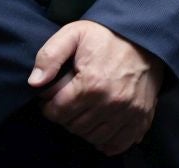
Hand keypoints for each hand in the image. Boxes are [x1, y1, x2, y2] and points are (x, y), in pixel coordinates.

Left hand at [27, 20, 163, 155]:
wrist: (144, 38)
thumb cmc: (106, 36)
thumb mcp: (73, 34)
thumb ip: (49, 56)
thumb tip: (34, 82)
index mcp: (91, 83)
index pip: (58, 112)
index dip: (48, 106)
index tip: (51, 98)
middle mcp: (110, 103)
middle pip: (74, 127)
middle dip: (65, 116)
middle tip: (67, 102)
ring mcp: (128, 113)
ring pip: (93, 137)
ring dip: (83, 128)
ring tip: (83, 111)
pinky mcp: (141, 118)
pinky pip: (117, 144)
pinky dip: (106, 141)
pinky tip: (100, 126)